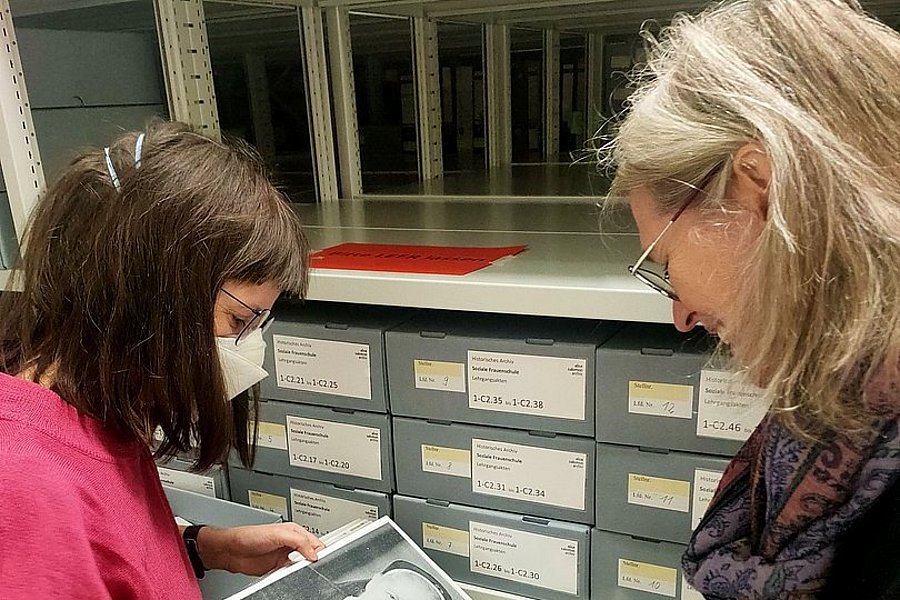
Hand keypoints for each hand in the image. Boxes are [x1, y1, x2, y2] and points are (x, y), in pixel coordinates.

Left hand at [197, 523, 324, 575]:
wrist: (232, 551)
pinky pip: (290, 575)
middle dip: (311, 561)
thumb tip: (313, 553)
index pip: (315, 541)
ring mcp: (285, 557)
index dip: (320, 550)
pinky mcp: (278, 569)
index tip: (320, 558)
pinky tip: (287, 574)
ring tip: (294, 569)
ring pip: (301, 566)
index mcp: (295, 532)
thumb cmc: (250, 536)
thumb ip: (299, 541)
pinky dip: (291, 577)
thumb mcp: (278, 534)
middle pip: (310, 555)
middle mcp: (292, 544)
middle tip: (306, 565)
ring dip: (300, 570)